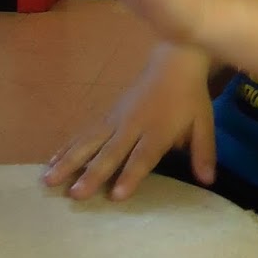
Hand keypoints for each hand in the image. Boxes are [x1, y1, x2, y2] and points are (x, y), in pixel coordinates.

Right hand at [43, 43, 215, 199]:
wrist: (172, 62)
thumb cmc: (189, 96)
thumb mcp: (204, 122)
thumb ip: (203, 151)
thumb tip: (209, 180)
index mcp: (158, 129)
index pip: (143, 156)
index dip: (130, 175)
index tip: (116, 195)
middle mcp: (132, 125)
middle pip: (110, 152)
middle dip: (91, 174)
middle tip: (74, 195)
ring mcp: (115, 119)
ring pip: (88, 142)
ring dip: (68, 161)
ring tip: (48, 179)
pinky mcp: (106, 115)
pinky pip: (84, 133)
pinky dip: (67, 147)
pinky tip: (51, 161)